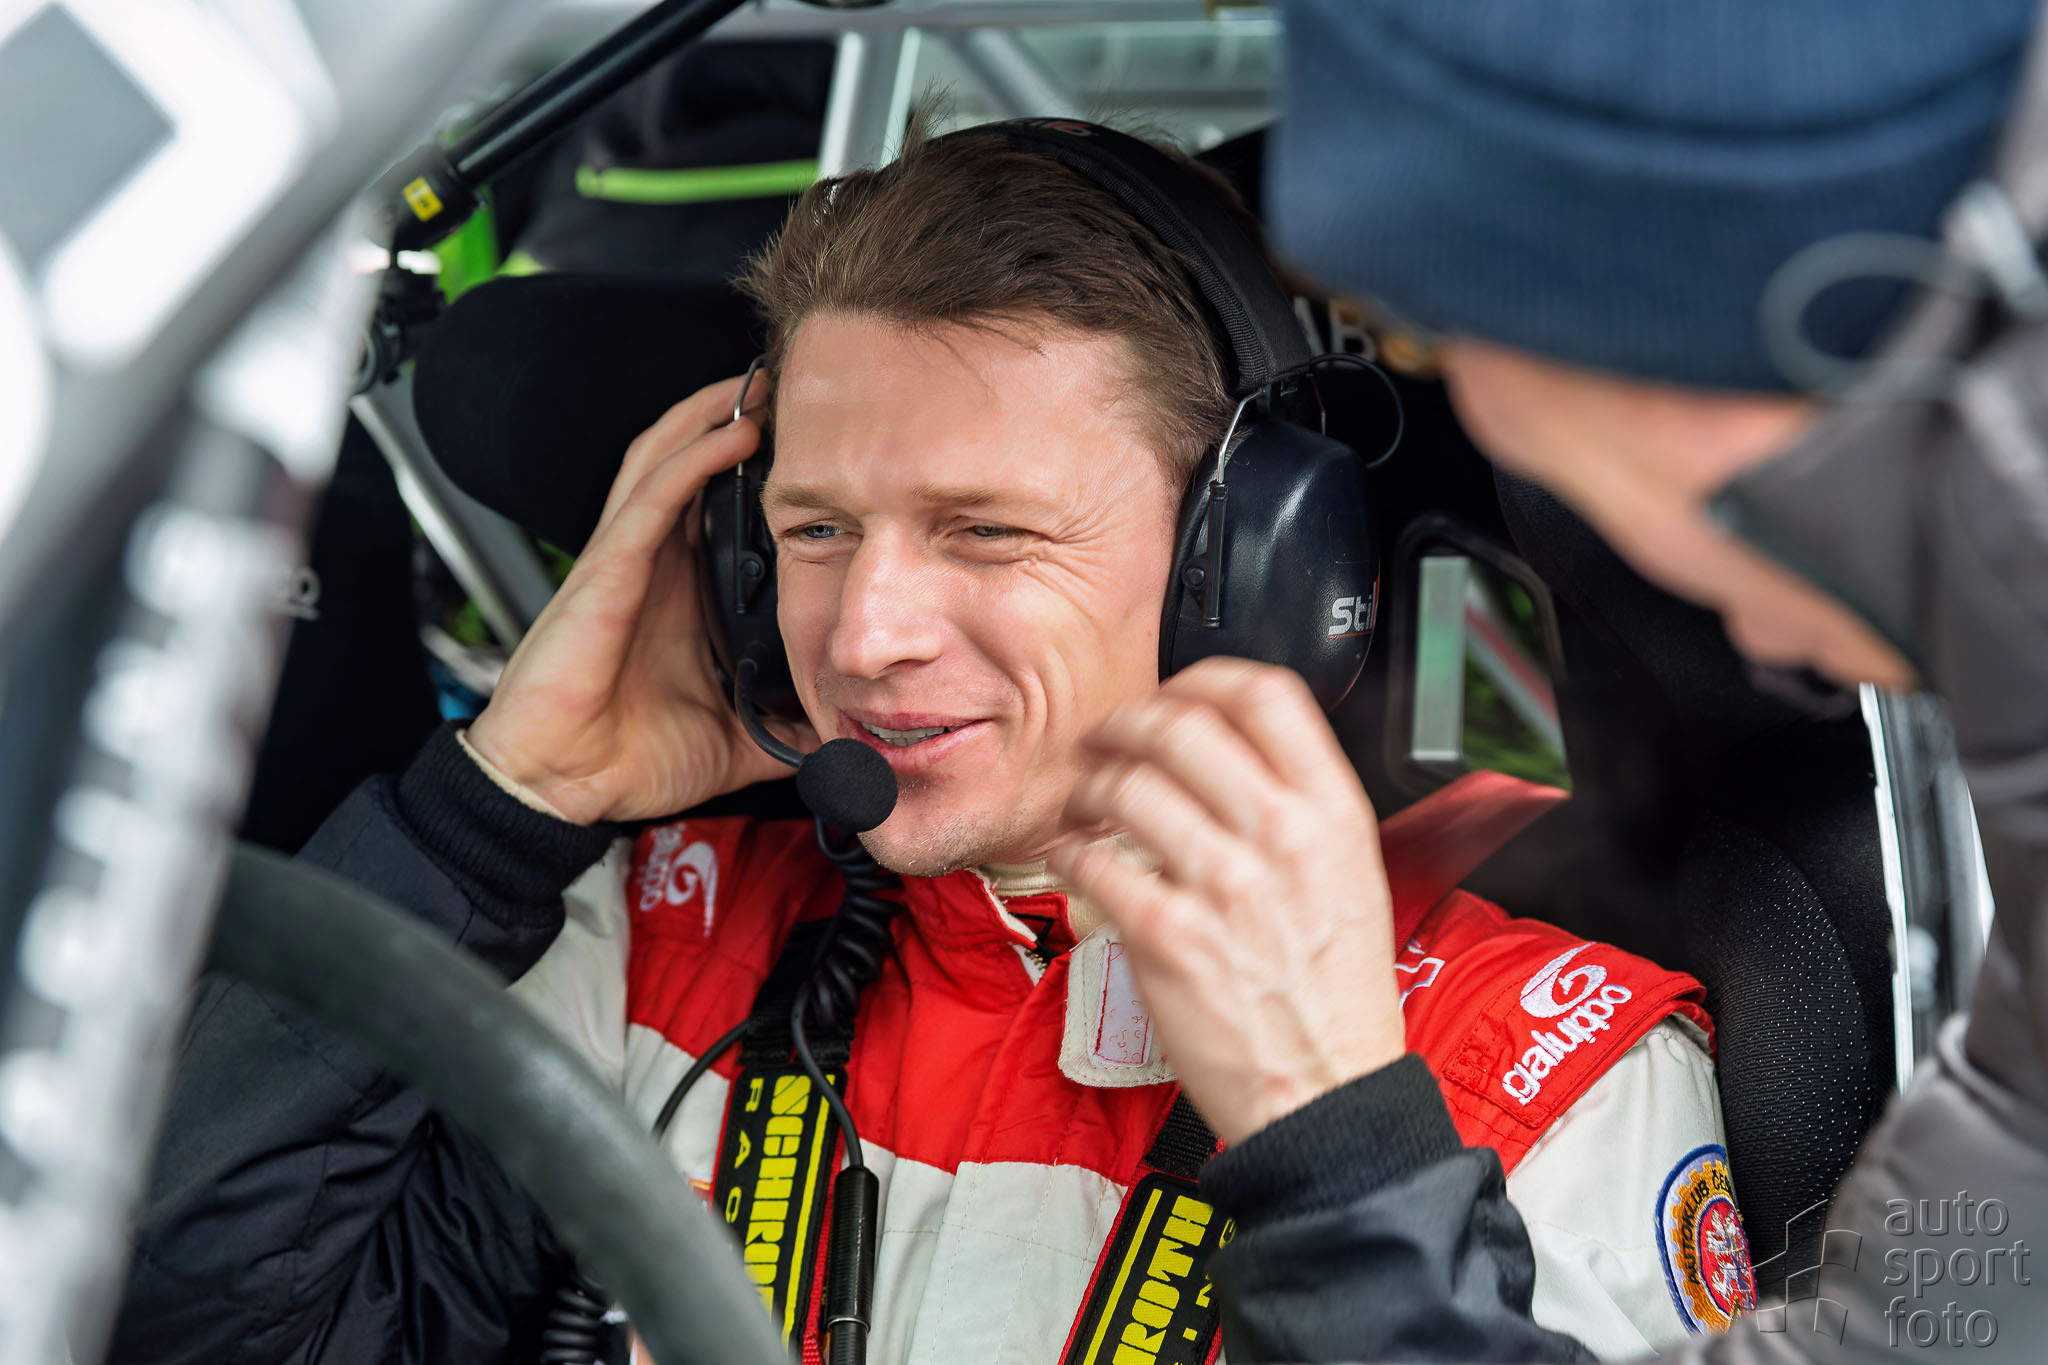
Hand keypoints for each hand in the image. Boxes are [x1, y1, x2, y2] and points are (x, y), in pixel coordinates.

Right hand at [465, 373, 811, 823]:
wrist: (561, 791)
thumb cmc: (628, 759)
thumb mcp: (736, 739)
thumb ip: (789, 727)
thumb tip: (849, 733)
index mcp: (679, 594)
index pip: (715, 507)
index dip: (754, 469)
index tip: (812, 447)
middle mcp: (651, 565)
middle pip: (688, 463)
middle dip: (732, 416)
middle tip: (789, 385)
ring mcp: (624, 562)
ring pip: (665, 459)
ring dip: (711, 415)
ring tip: (763, 382)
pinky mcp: (606, 572)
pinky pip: (650, 498)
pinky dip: (691, 458)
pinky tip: (733, 432)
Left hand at [1047, 658, 1405, 1144]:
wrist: (1326, 1091)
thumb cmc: (1335, 995)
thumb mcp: (1351, 876)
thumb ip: (1300, 808)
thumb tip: (1231, 754)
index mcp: (1333, 813)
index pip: (1266, 694)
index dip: (1202, 680)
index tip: (1172, 695)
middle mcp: (1283, 836)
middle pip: (1182, 725)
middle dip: (1126, 724)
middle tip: (1105, 740)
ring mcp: (1224, 884)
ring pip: (1128, 786)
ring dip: (1090, 786)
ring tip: (1085, 802)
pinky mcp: (1169, 936)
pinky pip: (1096, 861)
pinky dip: (1072, 849)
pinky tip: (1074, 856)